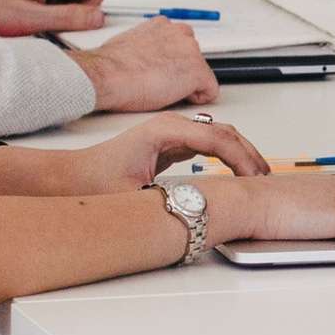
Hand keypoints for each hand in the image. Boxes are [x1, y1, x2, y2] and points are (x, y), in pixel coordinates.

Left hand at [0, 0, 107, 35]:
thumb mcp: (32, 19)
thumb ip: (70, 18)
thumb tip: (98, 18)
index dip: (83, 14)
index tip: (62, 23)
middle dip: (70, 11)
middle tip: (42, 20)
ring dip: (57, 10)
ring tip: (31, 15)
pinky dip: (48, 5)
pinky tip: (29, 9)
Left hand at [45, 115, 269, 196]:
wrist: (68, 178)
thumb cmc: (93, 182)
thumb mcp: (134, 196)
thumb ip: (169, 199)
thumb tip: (201, 209)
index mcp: (165, 131)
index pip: (218, 139)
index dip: (242, 159)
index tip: (256, 180)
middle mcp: (171, 126)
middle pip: (225, 133)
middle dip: (249, 155)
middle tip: (266, 180)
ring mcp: (172, 132)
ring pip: (220, 136)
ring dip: (241, 154)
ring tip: (258, 177)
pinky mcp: (171, 143)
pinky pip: (210, 144)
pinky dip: (228, 157)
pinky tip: (236, 173)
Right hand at [69, 20, 218, 112]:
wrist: (106, 75)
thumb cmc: (110, 66)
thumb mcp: (129, 44)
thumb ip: (147, 46)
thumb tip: (147, 58)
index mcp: (163, 26)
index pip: (180, 44)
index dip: (172, 63)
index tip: (162, 72)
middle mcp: (180, 33)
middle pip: (193, 59)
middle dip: (181, 73)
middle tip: (160, 84)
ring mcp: (191, 51)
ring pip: (201, 74)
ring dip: (187, 85)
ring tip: (161, 90)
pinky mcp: (197, 71)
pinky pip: (209, 91)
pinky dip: (196, 99)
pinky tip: (174, 98)